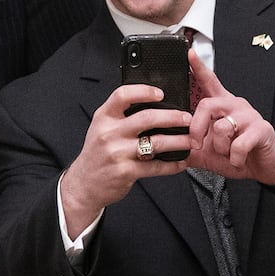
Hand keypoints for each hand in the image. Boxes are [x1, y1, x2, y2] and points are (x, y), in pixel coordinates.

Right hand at [59, 85, 192, 238]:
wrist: (84, 184)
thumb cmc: (97, 154)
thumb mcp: (101, 129)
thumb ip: (121, 116)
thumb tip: (153, 105)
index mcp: (104, 118)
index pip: (123, 95)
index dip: (144, 91)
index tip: (160, 93)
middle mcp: (109, 133)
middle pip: (147, 118)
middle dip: (173, 117)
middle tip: (187, 118)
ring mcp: (117, 153)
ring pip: (156, 142)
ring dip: (178, 141)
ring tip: (190, 140)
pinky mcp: (126, 171)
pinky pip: (155, 167)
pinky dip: (172, 165)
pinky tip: (180, 162)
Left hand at [184, 51, 274, 190]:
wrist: (264, 169)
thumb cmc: (238, 156)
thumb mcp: (208, 152)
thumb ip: (189, 147)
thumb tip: (168, 147)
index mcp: (222, 107)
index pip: (209, 82)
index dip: (198, 68)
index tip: (189, 53)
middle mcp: (235, 106)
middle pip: (206, 105)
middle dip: (196, 128)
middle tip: (197, 144)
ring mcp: (249, 116)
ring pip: (221, 128)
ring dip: (220, 149)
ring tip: (228, 154)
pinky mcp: (261, 129)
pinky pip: (237, 145)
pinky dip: (234, 158)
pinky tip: (238, 160)